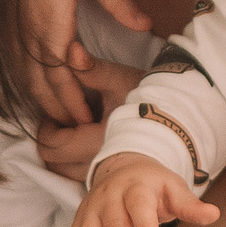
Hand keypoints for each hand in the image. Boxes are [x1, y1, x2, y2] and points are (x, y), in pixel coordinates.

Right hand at [0, 0, 150, 125]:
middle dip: (59, 109)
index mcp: (51, 28)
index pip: (62, 78)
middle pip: (42, 86)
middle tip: (78, 128)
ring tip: (63, 116)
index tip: (87, 121)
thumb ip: (118, 1)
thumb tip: (146, 25)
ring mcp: (13, 35)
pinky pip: (17, 67)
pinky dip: (30, 84)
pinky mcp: (6, 29)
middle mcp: (28, 38)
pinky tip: (42, 89)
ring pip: (26, 79)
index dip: (73, 103)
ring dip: (44, 100)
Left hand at [34, 58, 146, 180]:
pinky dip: (74, 161)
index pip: (53, 145)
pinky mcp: (112, 176)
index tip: (56, 110)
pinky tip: (85, 141)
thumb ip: (91, 68)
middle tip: (62, 120)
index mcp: (98, 143)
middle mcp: (100, 164)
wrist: (180, 118)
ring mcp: (106, 174)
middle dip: (51, 140)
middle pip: (54, 164)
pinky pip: (80, 176)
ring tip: (73, 130)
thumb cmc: (149, 97)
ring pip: (65, 174)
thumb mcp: (119, 79)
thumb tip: (72, 50)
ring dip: (61, 153)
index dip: (46, 126)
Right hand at [63, 153, 218, 226]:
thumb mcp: (174, 190)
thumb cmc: (153, 186)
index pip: (137, 205)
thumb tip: (215, 215)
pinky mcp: (77, 225)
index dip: (145, 226)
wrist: (122, 169)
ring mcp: (89, 211)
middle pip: (114, 226)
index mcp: (134, 186)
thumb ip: (190, 206)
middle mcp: (107, 197)